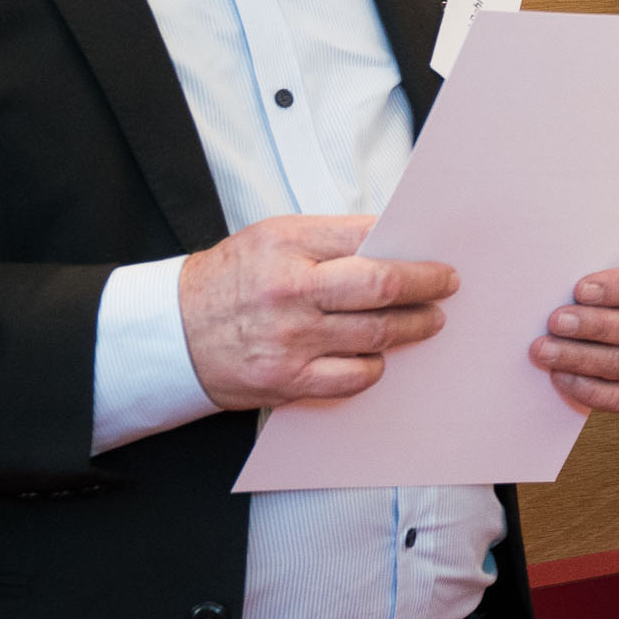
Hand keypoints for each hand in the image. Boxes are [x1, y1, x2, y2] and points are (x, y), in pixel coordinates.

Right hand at [177, 214, 456, 408]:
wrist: (171, 333)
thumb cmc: (231, 281)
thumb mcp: (273, 239)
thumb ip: (331, 239)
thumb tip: (397, 243)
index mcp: (286, 244)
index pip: (368, 239)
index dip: (411, 250)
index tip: (436, 258)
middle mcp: (289, 291)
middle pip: (381, 287)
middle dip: (426, 287)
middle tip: (447, 287)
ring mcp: (289, 339)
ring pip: (375, 335)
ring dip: (412, 328)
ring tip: (428, 321)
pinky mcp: (286, 380)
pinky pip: (352, 378)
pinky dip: (374, 367)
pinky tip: (380, 357)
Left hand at [531, 242, 618, 414]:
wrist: (616, 289)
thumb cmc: (607, 263)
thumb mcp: (609, 247)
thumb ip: (594, 255)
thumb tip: (555, 273)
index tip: (580, 289)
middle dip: (595, 327)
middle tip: (555, 322)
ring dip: (582, 359)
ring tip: (545, 350)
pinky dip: (589, 390)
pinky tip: (561, 376)